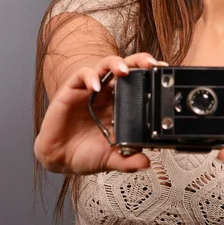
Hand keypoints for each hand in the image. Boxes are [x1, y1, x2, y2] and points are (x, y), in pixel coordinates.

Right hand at [34, 52, 166, 174]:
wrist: (59, 159)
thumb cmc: (85, 154)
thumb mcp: (111, 159)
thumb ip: (128, 161)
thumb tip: (146, 163)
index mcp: (121, 105)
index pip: (140, 83)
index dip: (152, 76)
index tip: (164, 75)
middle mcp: (108, 94)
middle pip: (127, 67)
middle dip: (140, 61)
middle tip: (151, 64)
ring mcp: (91, 90)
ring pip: (106, 65)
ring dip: (116, 63)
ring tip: (123, 71)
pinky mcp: (72, 90)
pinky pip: (82, 75)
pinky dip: (89, 77)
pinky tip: (95, 87)